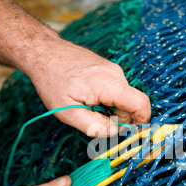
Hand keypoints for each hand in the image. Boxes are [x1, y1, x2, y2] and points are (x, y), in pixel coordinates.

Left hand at [28, 37, 150, 136]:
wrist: (43, 52)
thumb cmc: (52, 81)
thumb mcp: (68, 112)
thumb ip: (93, 126)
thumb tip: (114, 132)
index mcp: (110, 84)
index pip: (141, 104)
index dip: (140, 122)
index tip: (128, 133)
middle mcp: (116, 74)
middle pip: (131, 105)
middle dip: (118, 119)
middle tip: (93, 121)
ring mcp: (113, 70)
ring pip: (122, 99)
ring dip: (110, 109)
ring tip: (85, 107)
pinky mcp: (108, 69)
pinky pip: (115, 91)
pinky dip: (106, 100)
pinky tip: (87, 98)